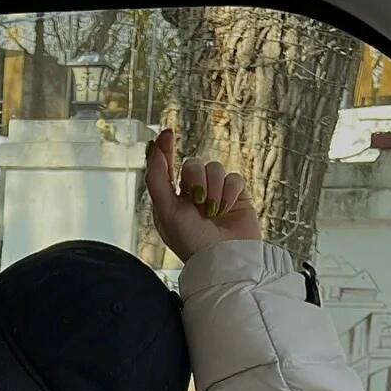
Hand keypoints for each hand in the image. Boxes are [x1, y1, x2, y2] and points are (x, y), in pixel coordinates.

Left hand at [144, 130, 261, 261]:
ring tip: (213, 211)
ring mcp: (216, 194)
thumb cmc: (191, 240)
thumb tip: (154, 151)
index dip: (165, 148)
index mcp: (172, 199)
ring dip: (213, 188)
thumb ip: (157, 179)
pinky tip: (227, 209)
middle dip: (195, 180)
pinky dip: (229, 192)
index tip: (167, 132)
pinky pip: (234, 178)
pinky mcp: (237, 197)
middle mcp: (193, 195)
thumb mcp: (165, 211)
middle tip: (198, 202)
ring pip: (215, 168)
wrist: (225, 258)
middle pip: (193, 164)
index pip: (167, 167)